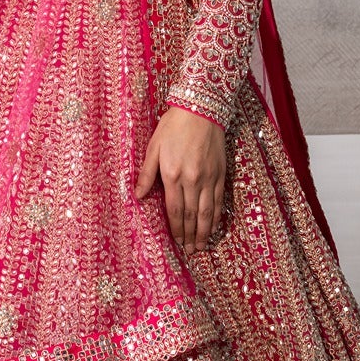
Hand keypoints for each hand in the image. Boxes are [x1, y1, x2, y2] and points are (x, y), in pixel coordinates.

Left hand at [135, 106, 228, 256]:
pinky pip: (219, 201)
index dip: (176, 229)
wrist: (201, 109)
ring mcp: (209, 178)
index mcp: (173, 175)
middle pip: (191, 216)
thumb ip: (146, 173)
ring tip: (202, 246)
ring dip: (204, 232)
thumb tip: (138, 195)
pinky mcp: (221, 174)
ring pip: (207, 212)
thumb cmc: (173, 126)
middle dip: (190, 236)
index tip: (177, 242)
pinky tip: (214, 227)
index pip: (174, 210)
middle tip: (190, 251)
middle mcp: (193, 180)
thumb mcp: (153, 147)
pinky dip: (217, 217)